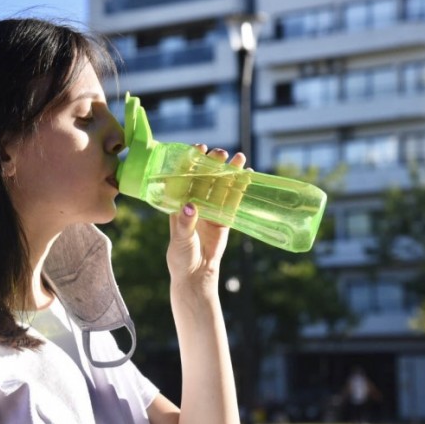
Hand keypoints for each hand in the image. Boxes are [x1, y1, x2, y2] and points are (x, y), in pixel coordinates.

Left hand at [166, 146, 246, 287]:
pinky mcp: (224, 218)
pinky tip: (246, 175)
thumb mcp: (180, 240)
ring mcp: (210, 209)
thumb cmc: (181, 257)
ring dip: (229, 172)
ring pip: (220, 186)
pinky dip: (239, 188)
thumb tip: (190, 206)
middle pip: (204, 178)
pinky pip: (232, 200)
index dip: (190, 161)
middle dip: (212, 163)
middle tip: (220, 153)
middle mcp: (194, 202)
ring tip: (239, 158)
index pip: (183, 177)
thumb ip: (184, 223)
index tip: (198, 149)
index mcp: (178, 203)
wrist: (196, 274)